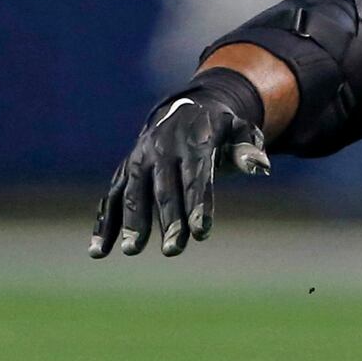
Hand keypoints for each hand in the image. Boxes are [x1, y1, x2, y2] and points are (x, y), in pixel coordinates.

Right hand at [90, 69, 269, 259]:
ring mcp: (139, 161)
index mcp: (193, 143)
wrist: (184, 109)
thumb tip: (261, 166)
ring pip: (132, 193)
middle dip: (169, 220)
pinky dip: (104, 223)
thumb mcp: (241, 131)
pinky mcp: (124, 172)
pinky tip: (100, 251)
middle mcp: (161, 151)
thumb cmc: (221, 129)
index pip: (196, 178)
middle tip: (173, 250)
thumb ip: (249, 149)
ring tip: (133, 250)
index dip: (199, 205)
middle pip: (165, 190)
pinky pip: (111, 198)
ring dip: (132, 222)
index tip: (201, 232)